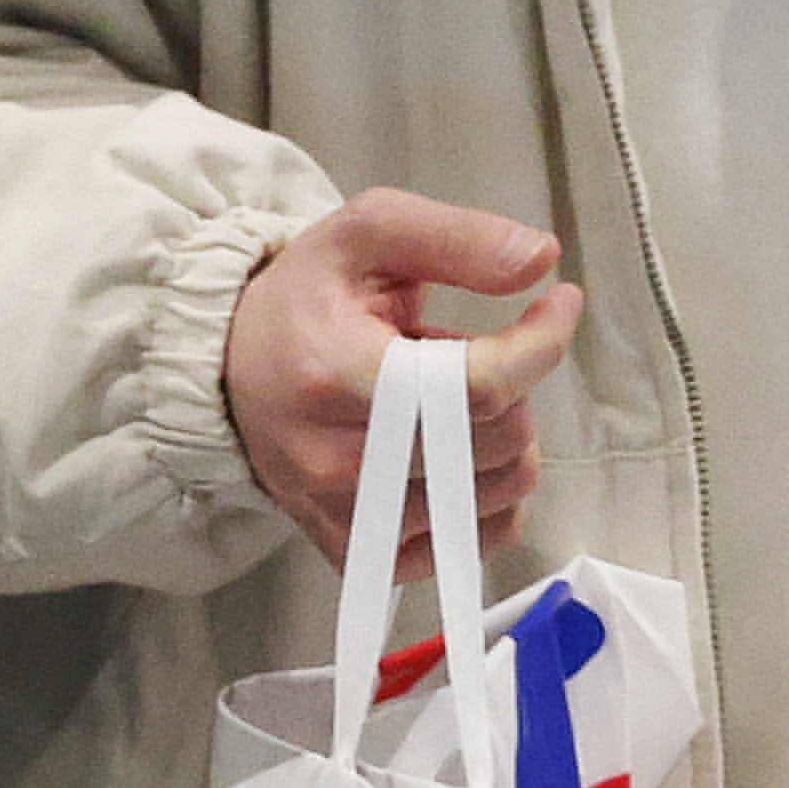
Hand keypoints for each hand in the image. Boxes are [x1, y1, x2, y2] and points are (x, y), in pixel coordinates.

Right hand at [226, 194, 583, 547]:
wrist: (231, 370)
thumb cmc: (305, 300)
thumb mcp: (368, 234)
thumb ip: (455, 238)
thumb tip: (541, 260)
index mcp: (336, 372)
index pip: (479, 385)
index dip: (541, 344)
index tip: (557, 304)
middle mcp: (337, 460)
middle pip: (498, 440)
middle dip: (514, 385)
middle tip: (470, 355)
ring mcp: (350, 517)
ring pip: (499, 493)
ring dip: (505, 438)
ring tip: (450, 402)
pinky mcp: (361, 553)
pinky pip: (473, 542)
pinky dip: (487, 496)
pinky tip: (456, 453)